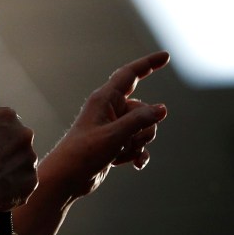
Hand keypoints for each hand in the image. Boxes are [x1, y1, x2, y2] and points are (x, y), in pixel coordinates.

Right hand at [0, 107, 38, 211]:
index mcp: (6, 117)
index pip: (6, 121)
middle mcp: (24, 134)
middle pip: (19, 141)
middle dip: (8, 150)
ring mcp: (31, 158)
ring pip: (23, 163)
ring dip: (12, 169)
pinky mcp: (32, 180)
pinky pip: (24, 182)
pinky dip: (15, 187)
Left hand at [49, 51, 169, 199]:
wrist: (67, 178)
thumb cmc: (84, 153)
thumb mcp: (115, 135)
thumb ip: (140, 121)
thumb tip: (162, 109)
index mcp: (105, 99)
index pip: (130, 74)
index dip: (148, 64)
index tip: (166, 56)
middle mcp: (109, 109)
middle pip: (143, 109)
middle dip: (145, 127)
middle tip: (126, 141)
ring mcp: (112, 126)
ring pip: (142, 128)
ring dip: (138, 143)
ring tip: (120, 152)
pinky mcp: (113, 143)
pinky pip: (137, 143)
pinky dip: (137, 153)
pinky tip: (135, 164)